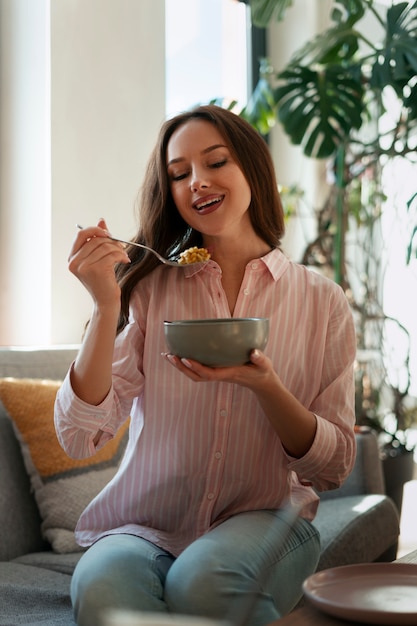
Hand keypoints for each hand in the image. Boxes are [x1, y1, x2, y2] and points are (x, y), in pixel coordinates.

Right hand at [68, 218, 130, 307]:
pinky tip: (125, 261)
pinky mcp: (96, 270)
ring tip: (123, 255)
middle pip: (95, 239)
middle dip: (111, 241)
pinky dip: (121, 256)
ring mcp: (84, 267)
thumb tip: (101, 220)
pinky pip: (112, 254)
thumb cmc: (103, 280)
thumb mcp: (98, 259)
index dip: (95, 230)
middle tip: (121, 246)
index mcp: (72, 258)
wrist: (106, 301)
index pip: (81, 235)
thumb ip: (98, 240)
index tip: (108, 234)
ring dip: (118, 249)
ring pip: (105, 246)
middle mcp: (74, 262)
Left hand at [162, 348, 277, 391]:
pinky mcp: (215, 370)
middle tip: (169, 355)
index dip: (196, 367)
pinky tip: (179, 354)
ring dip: (180, 365)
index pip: (209, 374)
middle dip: (181, 367)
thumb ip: (260, 359)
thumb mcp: (264, 365)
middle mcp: (219, 374)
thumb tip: (254, 352)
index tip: (185, 358)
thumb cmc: (261, 371)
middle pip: (196, 376)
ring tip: (167, 355)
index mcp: (229, 373)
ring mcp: (216, 373)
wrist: (260, 381)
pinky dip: (186, 363)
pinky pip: (197, 369)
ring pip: (194, 373)